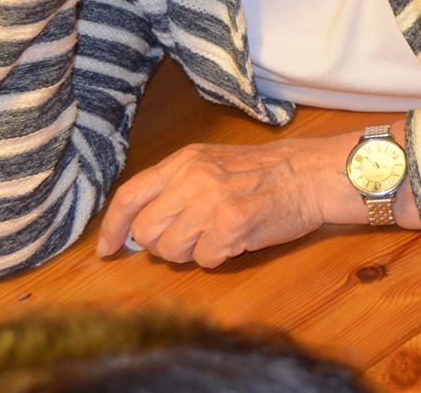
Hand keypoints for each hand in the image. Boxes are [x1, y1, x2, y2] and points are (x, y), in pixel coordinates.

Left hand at [94, 135, 356, 268]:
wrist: (312, 174)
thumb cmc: (265, 172)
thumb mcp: (213, 163)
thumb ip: (176, 187)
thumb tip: (139, 227)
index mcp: (184, 160)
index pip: (130, 196)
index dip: (112, 228)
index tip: (108, 250)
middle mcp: (193, 178)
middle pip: (146, 232)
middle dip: (163, 245)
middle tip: (192, 239)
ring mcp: (212, 201)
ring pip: (171, 250)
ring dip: (191, 253)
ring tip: (218, 236)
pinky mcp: (232, 224)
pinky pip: (203, 260)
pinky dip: (217, 258)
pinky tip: (236, 241)